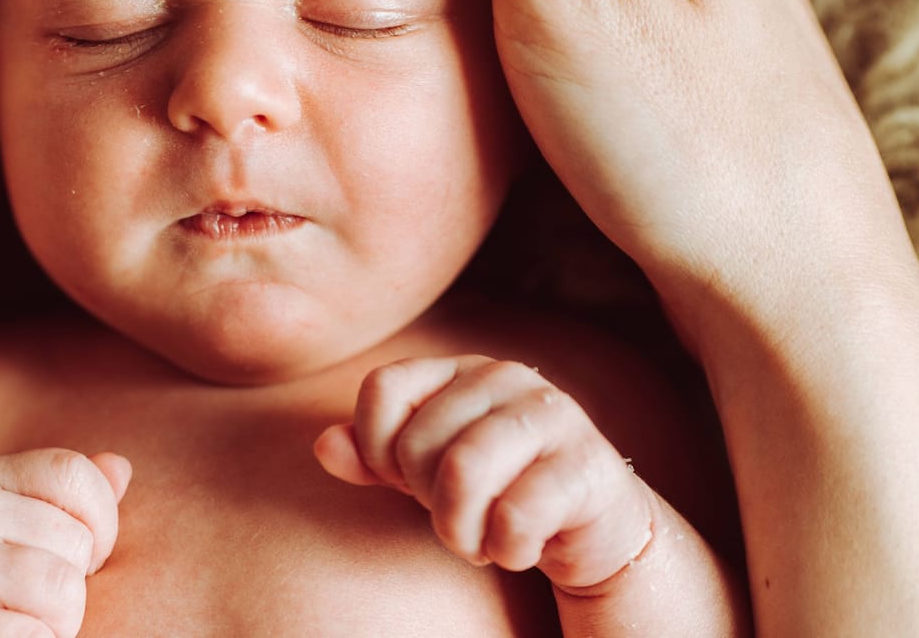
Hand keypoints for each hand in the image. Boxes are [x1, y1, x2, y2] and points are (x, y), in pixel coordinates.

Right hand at [0, 449, 131, 637]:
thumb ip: (59, 501)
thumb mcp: (0, 530)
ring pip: (63, 594)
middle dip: (70, 588)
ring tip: (11, 627)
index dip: (100, 524)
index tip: (79, 558)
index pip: (75, 474)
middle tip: (21, 605)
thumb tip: (121, 468)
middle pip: (77, 543)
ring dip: (53, 626)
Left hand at [314, 356, 655, 592]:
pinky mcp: (587, 464)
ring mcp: (552, 414)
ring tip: (479, 540)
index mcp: (459, 369)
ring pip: (463, 474)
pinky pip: (515, 517)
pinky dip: (505, 550)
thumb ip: (373, 457)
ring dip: (461, 531)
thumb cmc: (497, 489)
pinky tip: (519, 549)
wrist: (593, 525)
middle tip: (458, 518)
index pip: (383, 388)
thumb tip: (324, 446)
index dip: (377, 450)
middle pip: (419, 445)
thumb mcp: (425, 473)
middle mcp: (505, 377)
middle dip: (427, 502)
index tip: (403, 483)